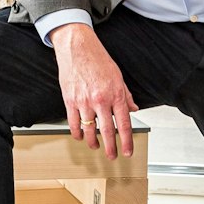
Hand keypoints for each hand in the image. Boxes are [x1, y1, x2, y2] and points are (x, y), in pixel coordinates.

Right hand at [47, 22, 138, 159]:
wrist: (77, 47)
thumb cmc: (97, 59)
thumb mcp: (118, 76)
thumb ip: (126, 95)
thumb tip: (133, 108)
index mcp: (116, 94)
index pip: (124, 124)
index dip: (127, 141)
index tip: (128, 151)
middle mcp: (101, 100)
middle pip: (108, 131)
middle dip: (111, 148)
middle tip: (112, 156)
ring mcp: (84, 101)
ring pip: (89, 130)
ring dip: (93, 142)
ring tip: (96, 146)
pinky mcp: (70, 100)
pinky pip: (73, 122)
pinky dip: (77, 133)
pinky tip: (80, 136)